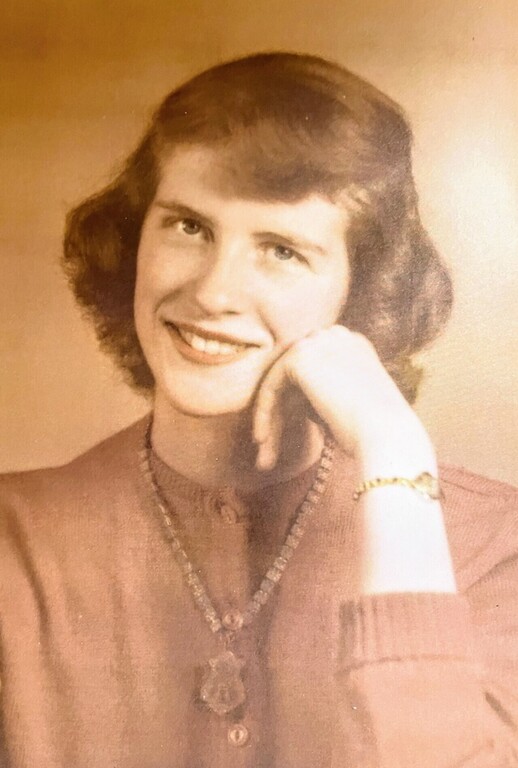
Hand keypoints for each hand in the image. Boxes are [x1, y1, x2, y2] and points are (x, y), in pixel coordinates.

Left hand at [253, 325, 421, 469]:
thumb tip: (288, 400)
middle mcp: (338, 337)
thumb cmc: (376, 434)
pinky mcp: (301, 355)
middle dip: (279, 411)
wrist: (388, 436)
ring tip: (264, 455)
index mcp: (354, 346)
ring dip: (269, 417)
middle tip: (268, 446)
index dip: (296, 402)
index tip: (289, 433)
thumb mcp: (351, 406)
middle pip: (294, 373)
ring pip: (280, 380)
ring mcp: (320, 342)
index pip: (314, 368)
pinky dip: (264, 413)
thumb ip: (322, 395)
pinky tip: (262, 439)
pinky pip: (270, 384)